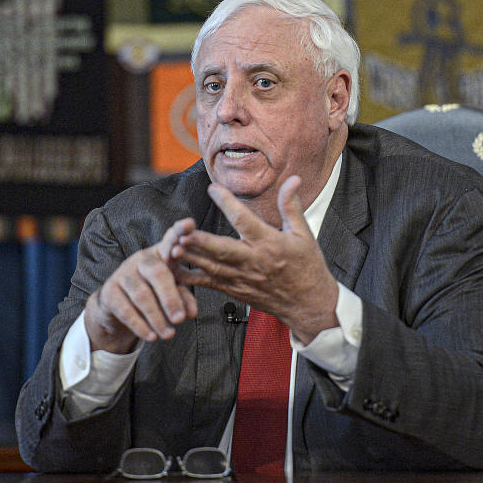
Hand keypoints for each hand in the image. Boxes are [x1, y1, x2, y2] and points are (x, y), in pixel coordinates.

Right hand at [83, 218, 199, 352]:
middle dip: (170, 297)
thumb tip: (191, 312)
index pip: (170, 239)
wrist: (117, 310)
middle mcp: (142, 259)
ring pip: (142, 294)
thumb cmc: (153, 295)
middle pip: (157, 272)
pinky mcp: (110, 292)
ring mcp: (123, 274)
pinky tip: (151, 336)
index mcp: (161, 255)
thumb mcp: (172, 295)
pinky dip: (140, 325)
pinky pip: (125, 309)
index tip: (189, 223)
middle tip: (180, 319)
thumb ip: (184, 299)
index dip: (179, 231)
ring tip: (169, 334)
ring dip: (157, 317)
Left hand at [171, 175, 338, 343]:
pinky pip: (209, 284)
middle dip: (201, 241)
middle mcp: (254, 261)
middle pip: (223, 250)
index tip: (213, 188)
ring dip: (191, 257)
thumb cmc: (307, 266)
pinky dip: (190, 277)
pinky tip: (173, 269)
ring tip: (173, 246)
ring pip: (212, 268)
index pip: (245, 221)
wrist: (309, 304)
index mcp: (270, 243)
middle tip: (182, 231)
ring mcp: (242, 278)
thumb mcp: (304, 233)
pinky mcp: (235, 290)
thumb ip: (291, 205)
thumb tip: (293, 178)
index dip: (228, 204)